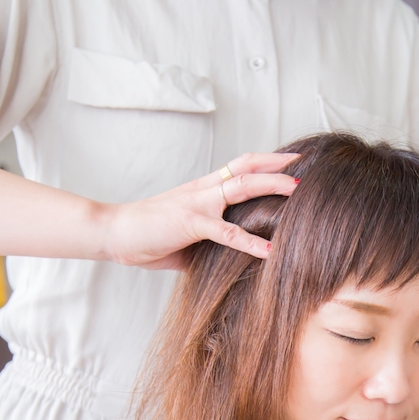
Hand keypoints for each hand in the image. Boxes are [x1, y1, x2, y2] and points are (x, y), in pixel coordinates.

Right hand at [101, 152, 298, 269]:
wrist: (113, 232)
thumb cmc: (147, 236)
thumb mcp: (186, 237)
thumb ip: (211, 240)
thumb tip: (233, 257)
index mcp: (202, 190)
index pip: (239, 167)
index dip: (266, 162)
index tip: (291, 162)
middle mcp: (203, 190)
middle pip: (247, 167)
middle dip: (278, 165)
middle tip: (305, 165)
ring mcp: (198, 203)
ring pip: (242, 187)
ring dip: (272, 186)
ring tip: (299, 191)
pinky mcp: (191, 223)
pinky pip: (226, 232)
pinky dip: (250, 241)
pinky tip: (270, 251)